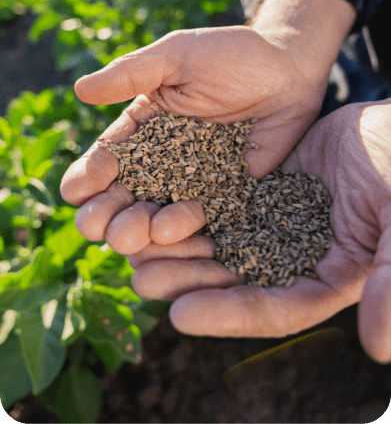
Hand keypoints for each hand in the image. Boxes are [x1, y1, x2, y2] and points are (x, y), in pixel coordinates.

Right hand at [60, 16, 328, 241]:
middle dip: (107, 213)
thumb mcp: (176, 55)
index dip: (89, 176)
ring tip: (130, 237)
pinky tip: (172, 234)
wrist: (287, 67)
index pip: (107, 158)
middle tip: (97, 226)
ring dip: (140, 227)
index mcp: (142, 129)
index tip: (78, 190)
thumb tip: (80, 88)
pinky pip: (206, 215)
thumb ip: (131, 73)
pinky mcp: (229, 192)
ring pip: (160, 212)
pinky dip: (188, 227)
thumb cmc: (230, 54)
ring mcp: (196, 180)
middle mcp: (163, 161)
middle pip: (126, 195)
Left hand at [127, 99, 390, 364]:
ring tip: (134, 245)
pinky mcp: (265, 190)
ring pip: (222, 240)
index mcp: (327, 279)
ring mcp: (276, 223)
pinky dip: (193, 205)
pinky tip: (157, 204)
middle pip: (236, 278)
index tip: (180, 315)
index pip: (274, 309)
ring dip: (180, 246)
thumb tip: (379, 348)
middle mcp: (295, 258)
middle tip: (142, 279)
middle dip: (189, 281)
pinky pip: (223, 200)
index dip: (228, 315)